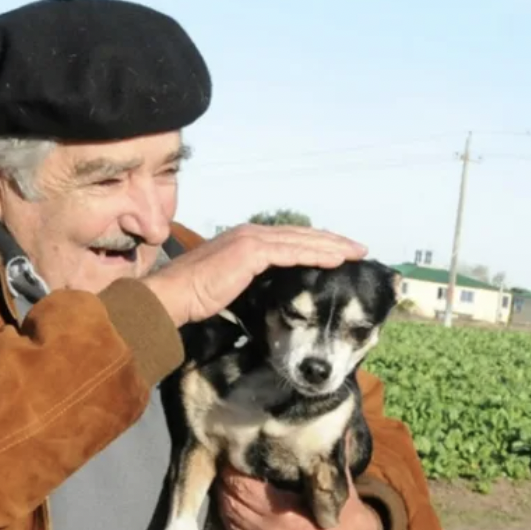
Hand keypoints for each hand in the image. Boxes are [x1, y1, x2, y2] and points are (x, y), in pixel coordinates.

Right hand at [141, 224, 366, 326]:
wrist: (174, 294)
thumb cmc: (194, 296)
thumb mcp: (228, 284)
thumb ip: (248, 280)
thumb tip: (266, 293)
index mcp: (245, 239)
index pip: (287, 239)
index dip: (314, 243)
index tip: (336, 252)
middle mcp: (251, 233)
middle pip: (300, 235)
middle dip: (331, 241)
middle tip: (357, 249)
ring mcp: (252, 240)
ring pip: (301, 240)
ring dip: (332, 246)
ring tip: (356, 253)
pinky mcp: (253, 252)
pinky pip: (293, 252)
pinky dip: (317, 254)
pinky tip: (336, 260)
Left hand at [215, 464, 381, 529]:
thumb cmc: (343, 512)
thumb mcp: (338, 482)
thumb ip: (325, 455)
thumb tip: (323, 416)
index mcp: (284, 518)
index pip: (242, 487)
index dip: (233, 468)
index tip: (232, 451)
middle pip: (230, 502)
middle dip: (225, 481)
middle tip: (224, 460)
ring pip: (228, 520)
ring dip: (225, 498)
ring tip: (227, 478)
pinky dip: (231, 518)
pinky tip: (236, 502)